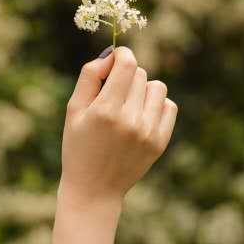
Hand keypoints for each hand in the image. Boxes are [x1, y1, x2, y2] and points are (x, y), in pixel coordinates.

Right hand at [59, 46, 177, 207]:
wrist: (94, 189)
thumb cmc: (78, 145)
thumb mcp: (73, 110)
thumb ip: (90, 76)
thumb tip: (111, 54)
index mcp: (105, 110)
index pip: (127, 64)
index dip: (121, 54)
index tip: (115, 58)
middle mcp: (130, 120)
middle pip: (140, 74)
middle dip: (126, 75)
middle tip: (112, 93)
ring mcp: (148, 132)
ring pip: (157, 87)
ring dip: (143, 89)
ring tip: (128, 104)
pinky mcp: (160, 142)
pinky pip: (169, 106)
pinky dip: (156, 105)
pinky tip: (140, 115)